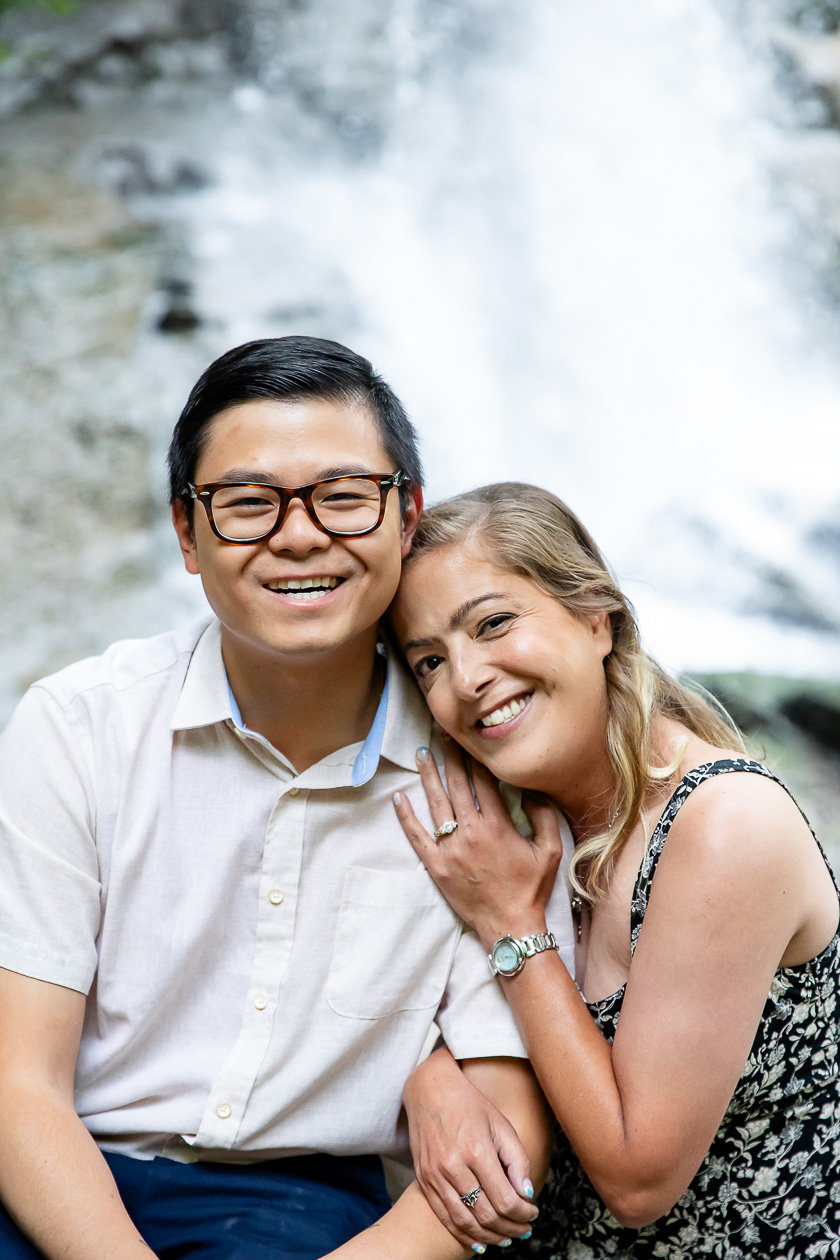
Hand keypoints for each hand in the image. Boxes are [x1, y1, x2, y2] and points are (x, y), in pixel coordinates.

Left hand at [393, 740, 562, 947]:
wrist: (510, 925)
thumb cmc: (531, 888)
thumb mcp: (550, 850)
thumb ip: (543, 815)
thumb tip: (531, 788)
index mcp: (497, 826)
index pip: (483, 782)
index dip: (476, 758)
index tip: (470, 740)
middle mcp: (470, 833)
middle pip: (457, 786)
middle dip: (450, 758)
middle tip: (443, 735)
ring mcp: (450, 849)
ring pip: (436, 805)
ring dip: (428, 777)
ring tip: (421, 753)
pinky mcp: (436, 866)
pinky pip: (417, 837)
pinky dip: (406, 817)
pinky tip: (398, 798)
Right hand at [404, 1048, 538, 1248]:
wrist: (429, 1090)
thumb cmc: (469, 1104)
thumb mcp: (500, 1124)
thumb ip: (517, 1159)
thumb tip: (526, 1193)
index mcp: (476, 1149)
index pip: (505, 1199)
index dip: (523, 1213)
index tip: (533, 1213)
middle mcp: (453, 1165)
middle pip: (486, 1214)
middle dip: (511, 1228)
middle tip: (525, 1229)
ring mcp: (435, 1174)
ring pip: (465, 1221)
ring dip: (489, 1236)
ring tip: (507, 1238)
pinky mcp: (423, 1179)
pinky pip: (444, 1216)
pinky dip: (463, 1233)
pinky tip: (479, 1241)